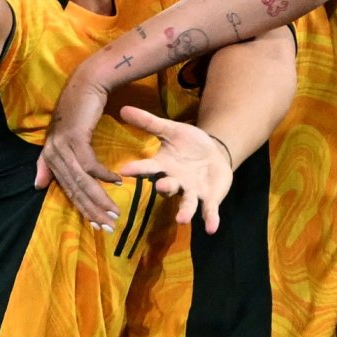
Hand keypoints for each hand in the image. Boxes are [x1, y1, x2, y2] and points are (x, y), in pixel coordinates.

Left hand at [35, 67, 125, 228]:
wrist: (84, 85)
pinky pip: (91, 164)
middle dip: (92, 210)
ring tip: (115, 211)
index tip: (97, 224)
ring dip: (100, 198)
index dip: (82, 209)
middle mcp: (53, 154)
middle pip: (75, 189)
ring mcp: (63, 146)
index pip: (67, 190)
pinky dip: (104, 175)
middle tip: (108, 225)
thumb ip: (48, 163)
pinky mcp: (75, 137)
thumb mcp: (62, 140)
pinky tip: (117, 181)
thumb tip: (37, 187)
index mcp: (49, 158)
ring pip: (83, 180)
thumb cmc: (76, 112)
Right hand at [114, 106, 233, 232]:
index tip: (124, 170)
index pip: (147, 168)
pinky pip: (208, 211)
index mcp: (163, 166)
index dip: (136, 169)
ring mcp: (192, 192)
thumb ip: (148, 122)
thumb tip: (123, 108)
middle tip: (161, 186)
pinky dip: (210, 220)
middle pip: (167, 188)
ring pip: (186, 204)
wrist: (213, 153)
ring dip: (184, 212)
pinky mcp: (209, 198)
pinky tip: (212, 228)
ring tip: (182, 219)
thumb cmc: (188, 143)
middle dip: (165, 187)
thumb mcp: (170, 129)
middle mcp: (175, 182)